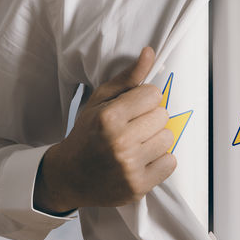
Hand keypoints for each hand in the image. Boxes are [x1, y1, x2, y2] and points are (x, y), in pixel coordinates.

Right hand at [34, 46, 176, 212]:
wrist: (69, 176)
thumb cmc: (87, 133)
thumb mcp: (101, 100)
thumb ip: (128, 77)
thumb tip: (150, 52)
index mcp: (109, 118)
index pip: (154, 94)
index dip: (144, 99)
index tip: (131, 109)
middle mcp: (120, 143)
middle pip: (163, 116)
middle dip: (149, 119)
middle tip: (132, 128)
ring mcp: (129, 168)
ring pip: (168, 139)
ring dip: (155, 140)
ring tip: (135, 144)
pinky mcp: (138, 187)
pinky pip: (170, 163)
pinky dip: (160, 161)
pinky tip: (141, 161)